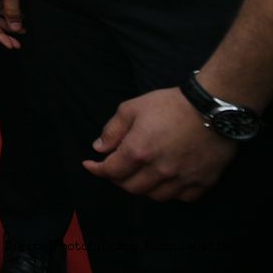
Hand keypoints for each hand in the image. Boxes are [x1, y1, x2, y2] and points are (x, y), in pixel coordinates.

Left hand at [84, 87, 238, 201]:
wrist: (211, 107)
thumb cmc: (170, 104)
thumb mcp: (132, 108)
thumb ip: (113, 130)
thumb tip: (99, 148)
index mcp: (138, 151)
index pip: (111, 171)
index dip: (97, 170)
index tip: (90, 165)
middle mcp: (159, 170)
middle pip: (131, 187)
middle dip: (118, 179)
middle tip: (117, 168)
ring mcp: (182, 178)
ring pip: (155, 196)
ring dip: (143, 188)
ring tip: (140, 174)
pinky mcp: (203, 181)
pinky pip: (182, 197)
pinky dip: (171, 192)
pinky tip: (167, 180)